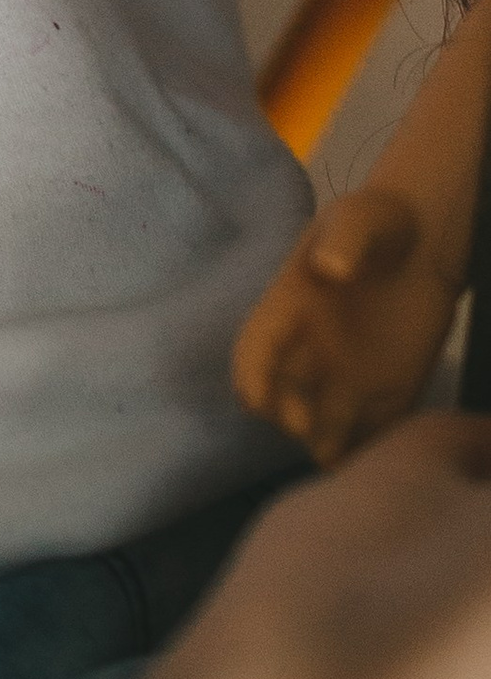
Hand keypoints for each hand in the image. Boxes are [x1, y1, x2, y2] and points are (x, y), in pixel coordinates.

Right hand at [232, 189, 460, 468]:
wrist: (427, 240)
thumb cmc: (380, 223)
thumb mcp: (359, 220)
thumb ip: (345, 241)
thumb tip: (330, 268)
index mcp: (289, 309)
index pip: (255, 349)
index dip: (250, 375)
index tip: (256, 402)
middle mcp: (311, 352)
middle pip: (284, 398)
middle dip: (288, 418)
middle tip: (306, 429)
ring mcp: (349, 378)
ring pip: (324, 428)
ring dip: (324, 445)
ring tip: (341, 456)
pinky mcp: (388, 394)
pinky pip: (371, 436)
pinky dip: (369, 452)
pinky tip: (380, 458)